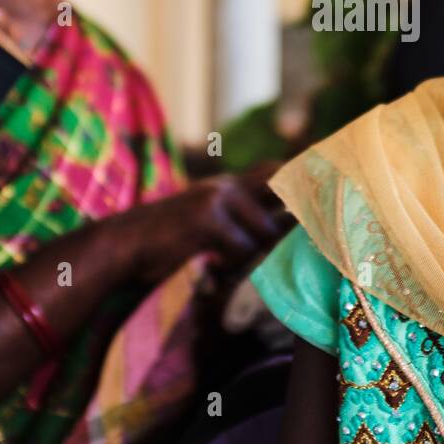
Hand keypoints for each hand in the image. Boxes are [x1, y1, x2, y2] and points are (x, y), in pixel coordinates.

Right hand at [119, 176, 293, 284]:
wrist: (123, 245)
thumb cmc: (167, 243)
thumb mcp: (208, 226)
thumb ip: (241, 224)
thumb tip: (287, 232)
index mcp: (228, 185)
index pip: (277, 173)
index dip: (301, 183)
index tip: (321, 200)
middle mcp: (226, 185)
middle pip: (281, 189)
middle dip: (297, 212)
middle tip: (308, 235)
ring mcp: (216, 198)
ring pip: (263, 233)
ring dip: (255, 257)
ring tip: (229, 265)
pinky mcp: (206, 218)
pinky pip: (240, 249)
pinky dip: (231, 266)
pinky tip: (213, 270)